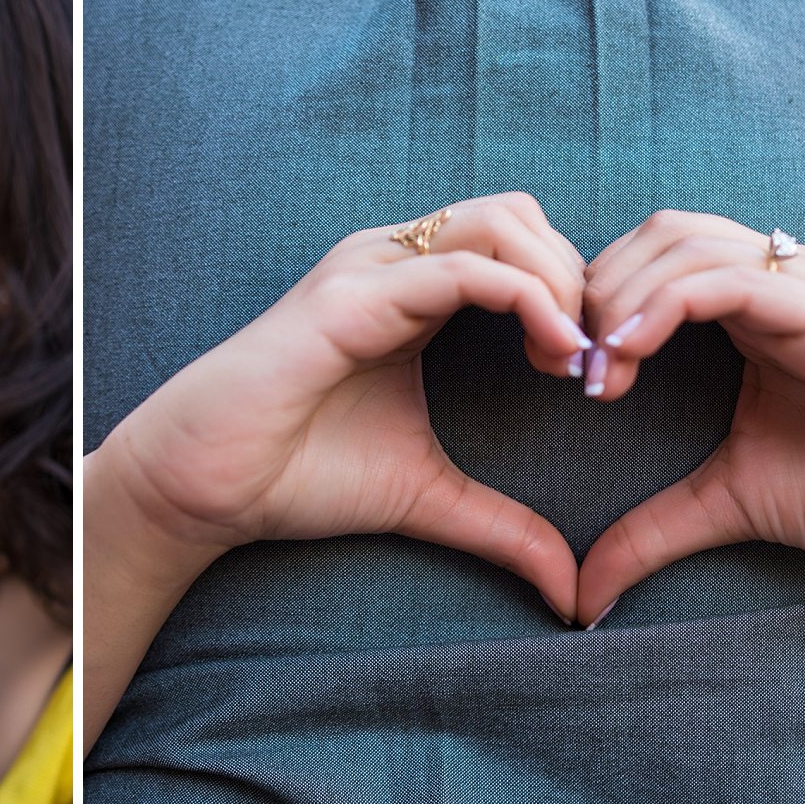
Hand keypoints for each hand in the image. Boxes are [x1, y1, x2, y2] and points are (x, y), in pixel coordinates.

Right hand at [98, 193, 594, 618]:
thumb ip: (500, 527)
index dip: (574, 296)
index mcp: (410, 289)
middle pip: (520, 214)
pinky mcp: (351, 297)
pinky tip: (554, 356)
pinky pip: (460, 268)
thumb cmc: (295, 476)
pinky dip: (526, 298)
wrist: (205, 487)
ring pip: (501, 222)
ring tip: (577, 357)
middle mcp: (392, 262)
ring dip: (561, 281)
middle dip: (579, 277)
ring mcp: (370, 270)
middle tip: (599, 360)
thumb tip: (569, 589)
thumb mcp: (426, 500)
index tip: (598, 376)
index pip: (518, 245)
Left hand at [577, 210, 804, 623]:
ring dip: (620, 298)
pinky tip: (628, 354)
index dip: (593, 298)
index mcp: (751, 302)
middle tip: (567, 364)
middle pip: (658, 232)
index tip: (562, 371)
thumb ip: (647, 532)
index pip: (650, 252)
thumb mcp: (721, 504)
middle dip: (596, 289)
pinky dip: (665, 306)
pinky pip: (732, 280)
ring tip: (597, 369)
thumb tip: (579, 597)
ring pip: (685, 244)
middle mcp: (779, 278)